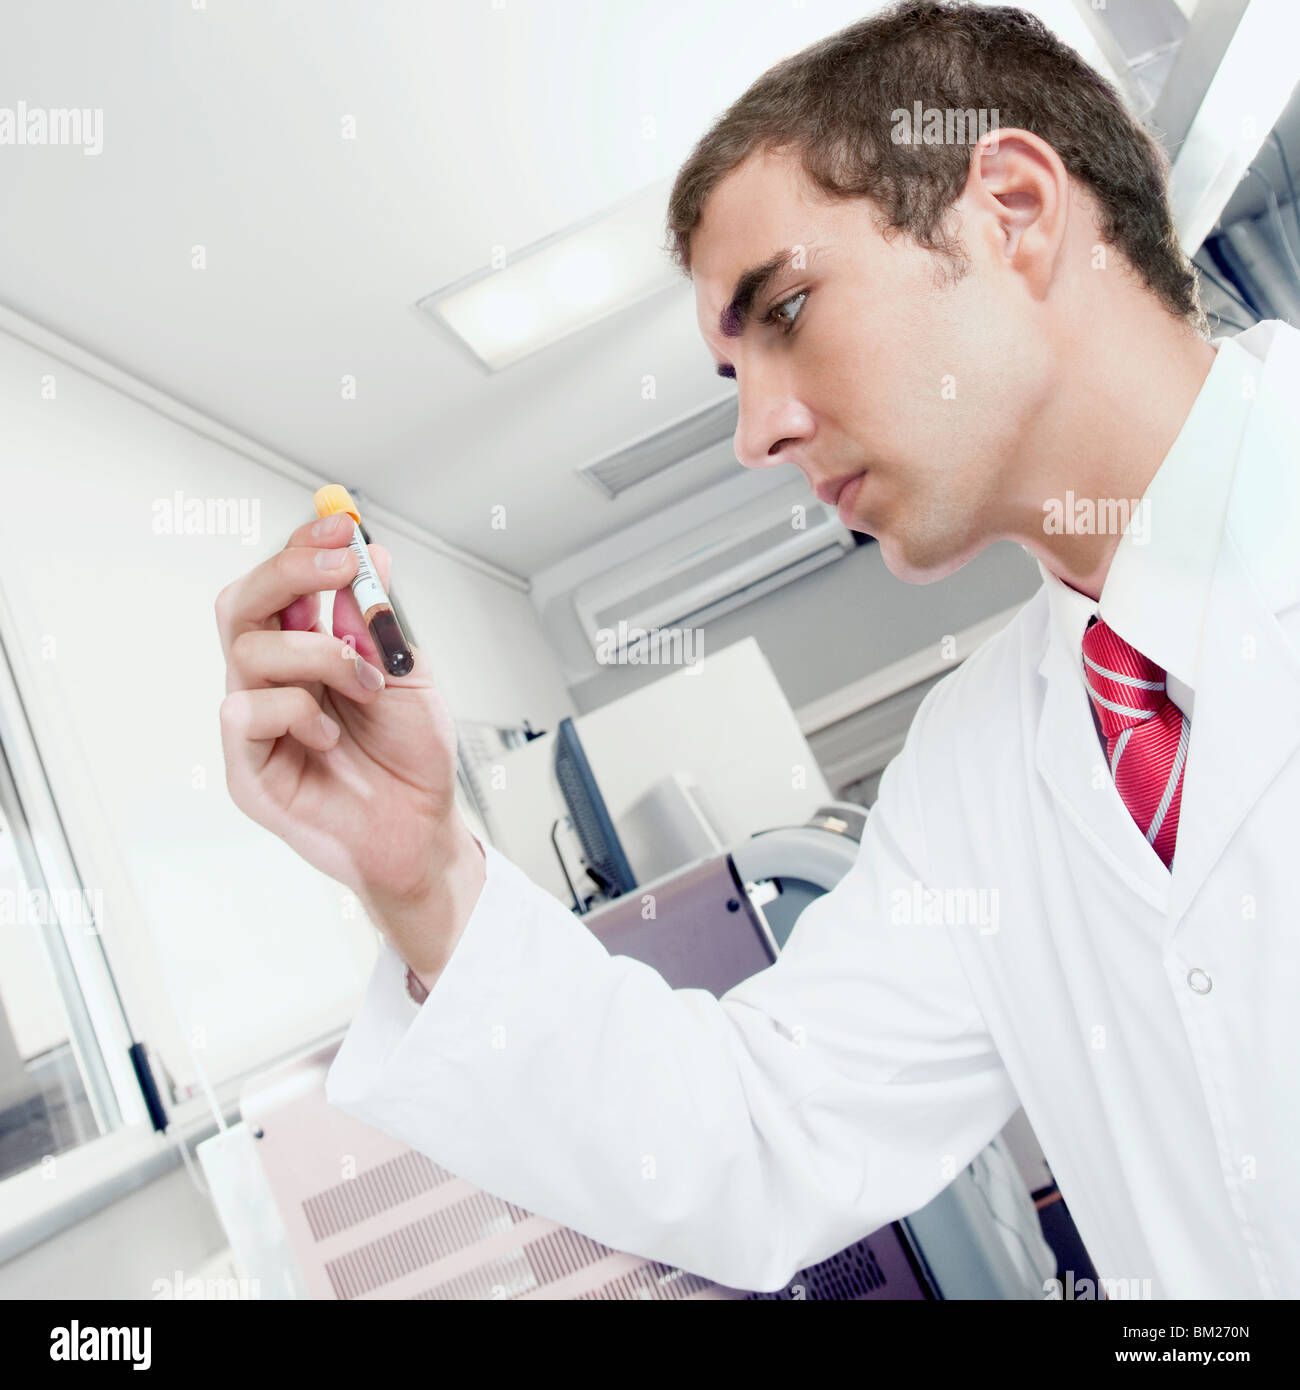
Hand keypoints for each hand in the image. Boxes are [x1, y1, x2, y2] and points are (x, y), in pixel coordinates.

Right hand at [215, 511, 481, 956]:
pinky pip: (245, 709)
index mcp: (307, 648)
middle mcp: (273, 677)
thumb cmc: (411, 758)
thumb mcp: (409, 674)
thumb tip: (368, 554)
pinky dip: (297, 710)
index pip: (284, 583)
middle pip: (242, 601)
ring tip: (367, 686)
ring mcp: (254, 719)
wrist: (421, 829)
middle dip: (289, 571)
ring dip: (319, 654)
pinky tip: (330, 735)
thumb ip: (379, 621)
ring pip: (247, 648)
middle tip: (337, 567)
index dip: (304, 547)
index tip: (340, 525)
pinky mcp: (246, 765)